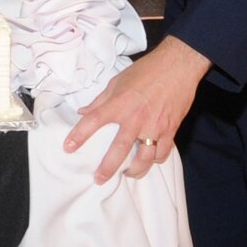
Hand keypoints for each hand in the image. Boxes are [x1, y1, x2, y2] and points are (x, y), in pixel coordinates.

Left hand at [64, 35, 210, 183]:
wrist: (177, 66)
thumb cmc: (146, 71)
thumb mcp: (117, 81)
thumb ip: (100, 100)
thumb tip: (83, 112)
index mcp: (119, 103)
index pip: (93, 121)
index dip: (79, 135)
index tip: (68, 148)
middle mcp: (136, 118)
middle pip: (119, 149)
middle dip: (107, 168)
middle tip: (99, 179)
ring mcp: (154, 126)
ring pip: (144, 158)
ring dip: (135, 171)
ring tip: (127, 174)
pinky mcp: (170, 130)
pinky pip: (162, 153)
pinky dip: (155, 160)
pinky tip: (149, 161)